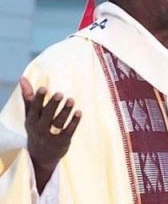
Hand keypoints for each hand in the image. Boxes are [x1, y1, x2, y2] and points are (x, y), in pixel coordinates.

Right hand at [20, 76, 81, 191]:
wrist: (41, 155)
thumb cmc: (36, 127)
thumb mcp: (31, 114)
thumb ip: (29, 96)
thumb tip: (23, 77)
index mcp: (32, 120)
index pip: (35, 108)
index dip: (39, 99)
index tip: (43, 88)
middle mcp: (40, 128)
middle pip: (47, 115)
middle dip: (53, 105)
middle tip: (60, 93)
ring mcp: (51, 136)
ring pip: (59, 122)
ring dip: (65, 111)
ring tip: (71, 99)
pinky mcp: (62, 141)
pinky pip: (68, 131)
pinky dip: (74, 122)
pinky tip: (79, 112)